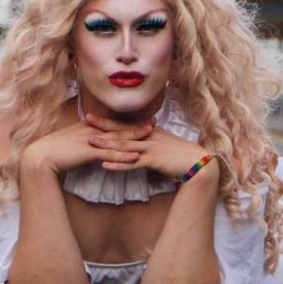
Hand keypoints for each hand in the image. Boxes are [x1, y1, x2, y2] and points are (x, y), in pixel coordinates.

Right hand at [20, 118, 152, 174]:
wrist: (39, 157)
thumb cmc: (52, 152)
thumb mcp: (69, 144)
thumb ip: (81, 143)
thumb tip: (90, 146)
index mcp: (86, 127)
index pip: (111, 124)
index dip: (126, 122)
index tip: (140, 120)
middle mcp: (90, 130)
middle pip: (117, 127)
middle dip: (136, 125)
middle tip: (154, 122)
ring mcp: (90, 140)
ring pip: (117, 138)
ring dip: (134, 137)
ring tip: (151, 134)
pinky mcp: (88, 152)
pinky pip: (109, 154)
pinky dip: (123, 155)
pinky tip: (136, 157)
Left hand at [84, 114, 211, 180]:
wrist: (198, 162)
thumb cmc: (181, 155)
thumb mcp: (164, 145)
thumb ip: (151, 143)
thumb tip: (140, 147)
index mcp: (150, 131)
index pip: (125, 125)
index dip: (108, 121)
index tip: (92, 117)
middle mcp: (148, 136)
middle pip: (122, 131)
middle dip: (102, 127)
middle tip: (84, 122)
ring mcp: (151, 148)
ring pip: (125, 145)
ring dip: (107, 144)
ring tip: (90, 143)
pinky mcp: (154, 161)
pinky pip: (133, 162)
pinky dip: (118, 164)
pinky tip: (105, 166)